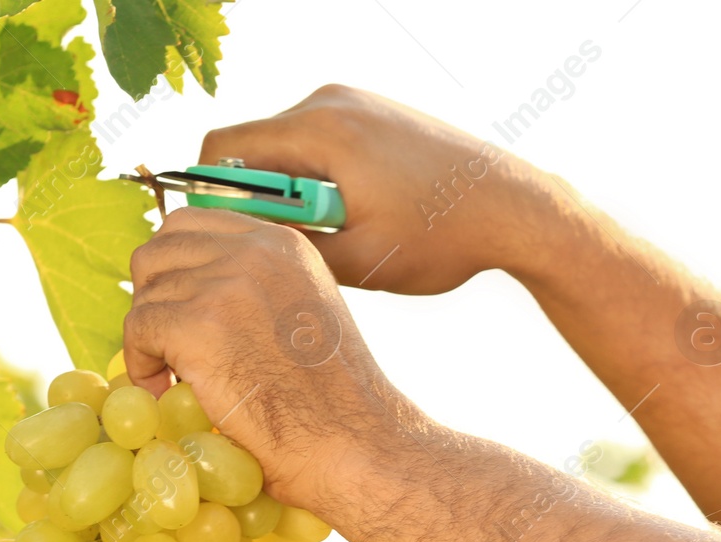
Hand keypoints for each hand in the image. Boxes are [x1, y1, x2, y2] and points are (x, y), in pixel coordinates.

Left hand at [122, 207, 417, 510]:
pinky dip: (141, 365)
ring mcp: (225, 285)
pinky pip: (138, 330)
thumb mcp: (306, 311)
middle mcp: (254, 251)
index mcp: (283, 243)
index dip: (173, 268)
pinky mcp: (198, 325)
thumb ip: (260, 286)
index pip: (193, 223)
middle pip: (158, 251)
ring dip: (149, 337)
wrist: (351, 443)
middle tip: (168, 346)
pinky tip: (164, 393)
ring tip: (173, 376)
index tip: (179, 310)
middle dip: (154, 298)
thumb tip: (195, 285)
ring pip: (146, 294)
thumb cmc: (333, 401)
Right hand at [199, 85, 552, 294]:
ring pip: (287, 147)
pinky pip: (319, 143)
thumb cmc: (444, 236)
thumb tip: (240, 249)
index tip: (222, 239)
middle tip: (290, 247)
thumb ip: (292, 252)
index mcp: (319, 131)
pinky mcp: (371, 111)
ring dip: (293, 192)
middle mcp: (330, 101)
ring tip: (338, 234)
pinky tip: (359, 215)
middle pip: (252, 147)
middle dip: (257, 199)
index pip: (222, 150)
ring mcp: (352, 101)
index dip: (207, 197)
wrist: (513, 207)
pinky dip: (320, 179)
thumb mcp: (361, 262)